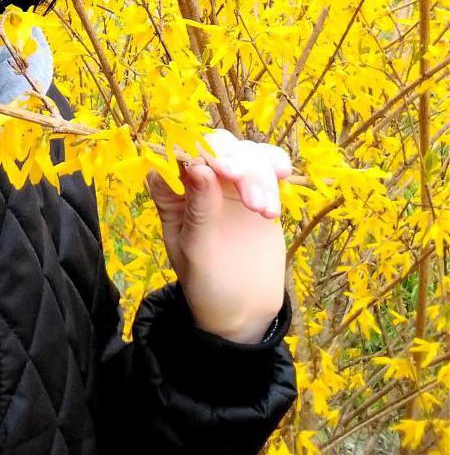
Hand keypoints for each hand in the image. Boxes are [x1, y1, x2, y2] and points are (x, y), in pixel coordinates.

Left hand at [147, 128, 290, 343]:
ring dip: (257, 173)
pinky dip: (275, 163)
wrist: (242, 308)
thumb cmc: (206, 281)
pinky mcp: (257, 188)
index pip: (174, 155)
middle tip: (241, 181)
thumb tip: (198, 167)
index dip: (191, 152)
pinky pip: (266, 162)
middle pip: (212, 146)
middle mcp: (198, 180)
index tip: (213, 168)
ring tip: (264, 212)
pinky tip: (283, 175)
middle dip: (229, 158)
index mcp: (171, 192)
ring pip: (243, 152)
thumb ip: (199, 210)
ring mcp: (229, 182)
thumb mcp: (196, 250)